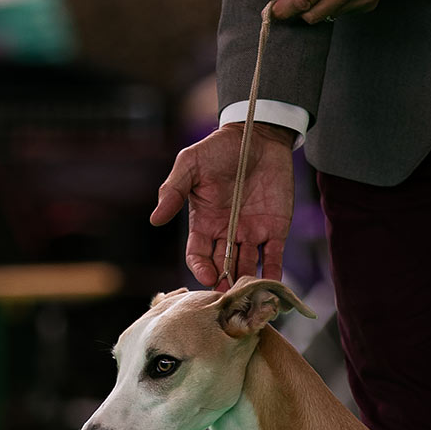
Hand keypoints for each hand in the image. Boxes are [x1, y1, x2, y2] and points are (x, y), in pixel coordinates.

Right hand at [150, 123, 296, 288]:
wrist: (258, 135)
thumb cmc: (219, 148)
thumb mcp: (191, 164)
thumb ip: (173, 190)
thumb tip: (155, 220)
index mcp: (204, 222)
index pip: (198, 255)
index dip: (201, 268)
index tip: (207, 277)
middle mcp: (226, 233)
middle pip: (222, 266)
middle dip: (224, 282)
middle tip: (228, 294)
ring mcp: (251, 233)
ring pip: (247, 266)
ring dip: (246, 282)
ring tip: (248, 293)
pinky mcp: (276, 230)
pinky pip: (274, 257)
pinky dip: (274, 274)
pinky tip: (272, 287)